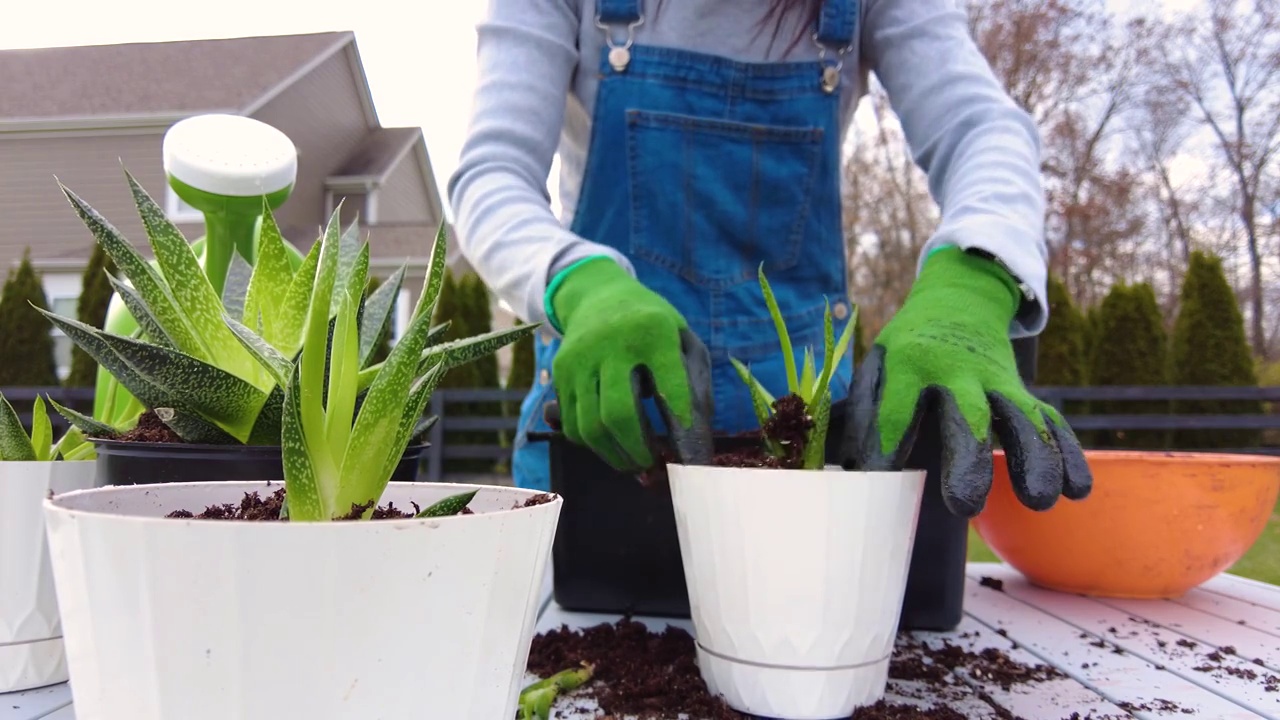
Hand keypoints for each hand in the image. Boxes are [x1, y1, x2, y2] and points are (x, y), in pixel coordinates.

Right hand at [548, 257, 693, 470]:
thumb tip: (692, 444)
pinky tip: (613, 446)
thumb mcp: (684, 341)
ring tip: (636, 463)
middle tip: (654, 466)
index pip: (671, 388)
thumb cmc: (653, 327)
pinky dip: (594, 446)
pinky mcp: (560, 372)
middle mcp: (611, 343)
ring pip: (590, 427)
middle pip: (619, 414)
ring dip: (615, 456)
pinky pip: (572, 424)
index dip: (683, 429)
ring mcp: (580, 358)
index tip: (691, 459)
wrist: (598, 294)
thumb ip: (695, 386)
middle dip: (639, 452)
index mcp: (654, 331)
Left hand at [843, 246, 1091, 516]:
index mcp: (911, 362)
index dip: (886, 445)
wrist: (960, 296)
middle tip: (966, 505)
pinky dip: (1067, 453)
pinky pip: (1050, 421)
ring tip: (1039, 501)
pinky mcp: (1024, 389)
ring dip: (1034, 458)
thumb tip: (857, 471)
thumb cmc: (908, 346)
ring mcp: (998, 380)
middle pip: (969, 414)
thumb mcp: (878, 362)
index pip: (897, 407)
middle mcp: (958, 371)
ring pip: (1022, 418)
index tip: (878, 480)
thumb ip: (868, 412)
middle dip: (969, 459)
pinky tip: (1077, 490)